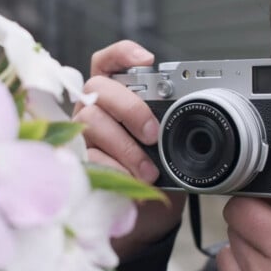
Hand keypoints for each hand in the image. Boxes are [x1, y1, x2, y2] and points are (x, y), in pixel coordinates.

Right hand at [73, 40, 184, 258]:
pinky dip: (115, 170)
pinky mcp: (77, 162)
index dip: (123, 54)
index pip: (109, 62)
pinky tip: (131, 183)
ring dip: (126, 147)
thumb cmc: (154, 171)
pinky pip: (90, 158)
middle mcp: (93, 108)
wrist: (143, 216)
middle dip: (130, 107)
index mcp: (115, 97)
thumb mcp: (168, 147)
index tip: (146, 60)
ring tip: (149, 171)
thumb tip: (193, 127)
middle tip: (154, 133)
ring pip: (93, 122)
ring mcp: (81, 135)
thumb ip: (172, 129)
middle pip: (99, 87)